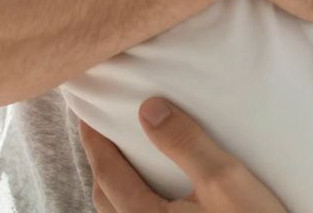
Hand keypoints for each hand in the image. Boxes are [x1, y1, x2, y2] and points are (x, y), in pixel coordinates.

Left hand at [79, 98, 286, 212]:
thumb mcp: (225, 179)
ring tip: (128, 162)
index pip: (108, 175)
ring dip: (118, 187)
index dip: (95, 143)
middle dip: (102, 165)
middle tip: (104, 136)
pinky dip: (135, 203)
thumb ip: (185, 144)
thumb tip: (148, 109)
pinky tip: (156, 195)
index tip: (87, 118)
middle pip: (107, 199)